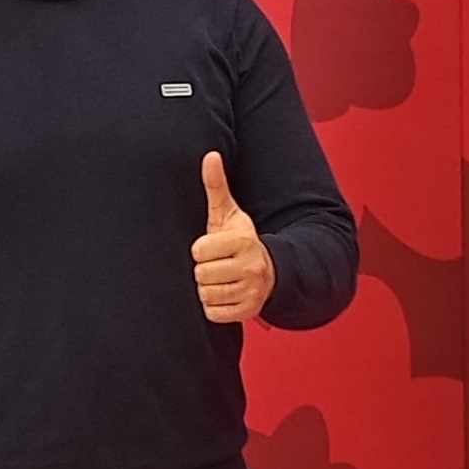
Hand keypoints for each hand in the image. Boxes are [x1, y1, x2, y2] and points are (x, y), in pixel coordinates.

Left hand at [192, 150, 274, 324]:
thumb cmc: (240, 241)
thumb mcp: (229, 214)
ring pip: (206, 294)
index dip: (200, 250)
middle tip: (215, 265)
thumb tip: (210, 155)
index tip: (211, 248)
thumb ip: (216, 186)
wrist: (269, 271)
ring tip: (219, 279)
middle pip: (201, 274)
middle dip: (203, 270)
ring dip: (207, 289)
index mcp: (243, 242)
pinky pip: (213, 313)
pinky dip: (213, 307)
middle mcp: (250, 267)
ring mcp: (250, 292)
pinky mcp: (247, 312)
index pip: (199, 251)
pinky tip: (223, 294)